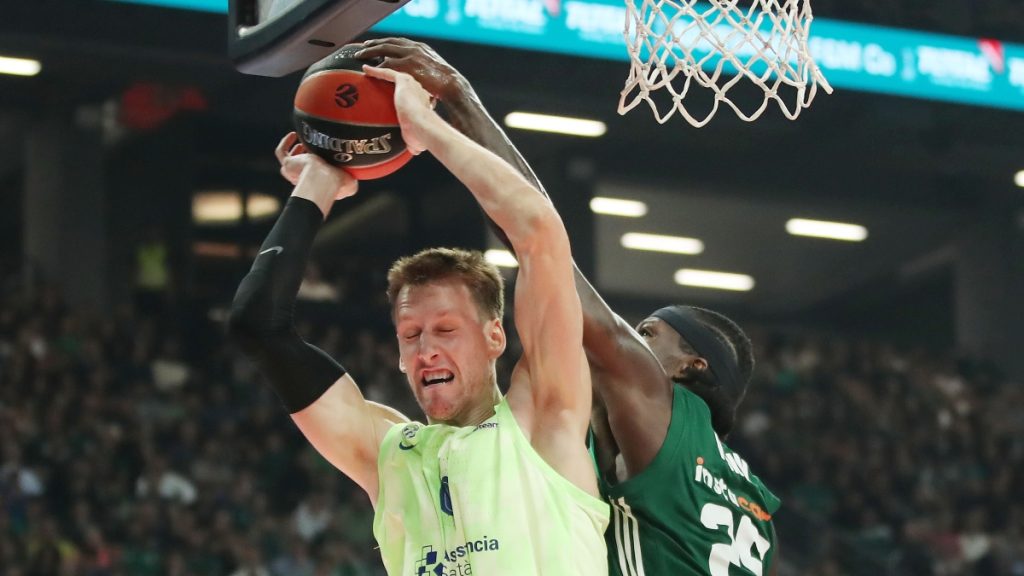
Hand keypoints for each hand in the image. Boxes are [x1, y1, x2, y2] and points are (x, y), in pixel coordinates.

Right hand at [274, 132, 357, 200]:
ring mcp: (294, 172)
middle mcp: (304, 179)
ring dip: (296, 151)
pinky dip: (286, 142)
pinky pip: (281, 152)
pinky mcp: (288, 165)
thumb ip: (353, 177)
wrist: (325, 180)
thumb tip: (357, 175)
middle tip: (314, 146)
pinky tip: (294, 134)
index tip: (327, 153)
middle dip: (307, 156)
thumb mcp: (351, 182)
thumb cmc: (338, 183)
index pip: (317, 174)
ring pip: (290, 160)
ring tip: (305, 140)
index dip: (320, 163)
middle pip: (302, 167)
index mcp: (319, 183)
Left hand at [354, 38, 470, 102]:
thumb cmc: (446, 85)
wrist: (451, 85)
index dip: (388, 43)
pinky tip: (367, 68)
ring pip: (384, 49)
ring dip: (370, 51)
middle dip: (376, 43)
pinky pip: (386, 63)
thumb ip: (424, 72)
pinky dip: (375, 65)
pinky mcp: (406, 65)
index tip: (379, 44)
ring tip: (360, 55)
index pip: (401, 42)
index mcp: (421, 48)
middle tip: (365, 46)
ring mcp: (410, 55)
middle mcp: (415, 48)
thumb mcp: (435, 73)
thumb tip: (420, 82)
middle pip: (390, 42)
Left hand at [361, 66, 435, 154]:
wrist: (424, 128)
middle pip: (406, 85)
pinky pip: (388, 73)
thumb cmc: (422, 136)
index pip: (415, 99)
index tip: (398, 99)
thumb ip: (413, 142)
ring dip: (384, 72)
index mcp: (424, 105)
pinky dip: (376, 71)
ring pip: (396, 74)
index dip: (406, 98)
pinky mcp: (404, 80)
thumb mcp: (417, 140)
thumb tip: (413, 150)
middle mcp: (420, 91)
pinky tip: (365, 70)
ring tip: (372, 71)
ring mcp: (413, 84)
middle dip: (396, 83)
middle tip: (383, 84)